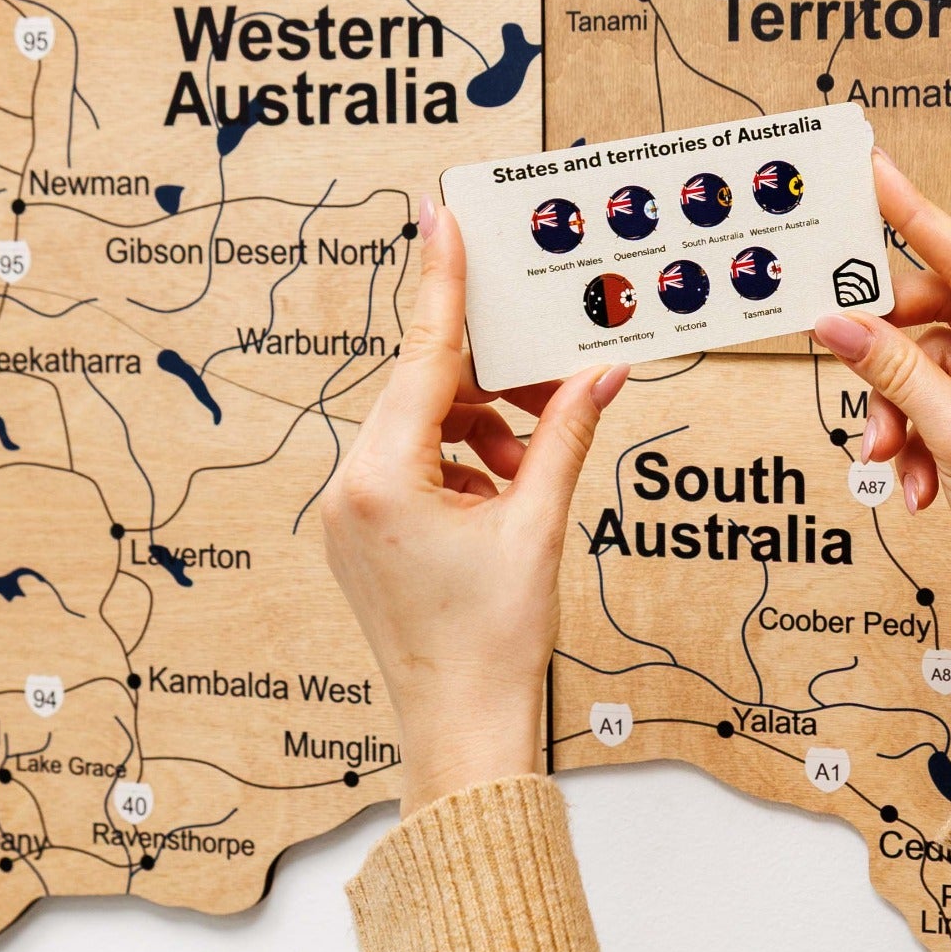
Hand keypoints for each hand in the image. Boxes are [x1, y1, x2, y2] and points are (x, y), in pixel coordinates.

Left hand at [319, 197, 626, 812]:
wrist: (461, 734)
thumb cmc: (494, 644)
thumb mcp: (538, 527)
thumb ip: (565, 438)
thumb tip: (601, 372)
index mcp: (380, 478)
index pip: (421, 356)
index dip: (441, 282)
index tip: (440, 217)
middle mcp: (349, 487)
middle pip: (423, 390)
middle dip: (492, 380)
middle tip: (555, 371)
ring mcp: (350, 514)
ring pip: (421, 428)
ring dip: (484, 426)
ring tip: (538, 455)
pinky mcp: (363, 536)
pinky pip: (413, 466)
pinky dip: (465, 461)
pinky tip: (510, 486)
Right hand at [812, 154, 950, 667]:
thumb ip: (895, 372)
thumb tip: (838, 323)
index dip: (914, 215)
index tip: (874, 173)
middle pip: (936, 317)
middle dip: (889, 361)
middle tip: (849, 375)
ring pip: (928, 369)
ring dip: (897, 414)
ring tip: (887, 460)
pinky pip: (938, 407)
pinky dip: (916, 441)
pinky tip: (913, 486)